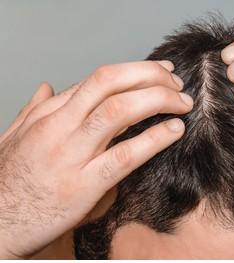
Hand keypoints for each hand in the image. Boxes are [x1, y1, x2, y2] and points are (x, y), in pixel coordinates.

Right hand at [0, 61, 192, 258]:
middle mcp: (58, 127)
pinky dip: (154, 139)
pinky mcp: (82, 186)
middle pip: (110, 83)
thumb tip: (48, 86)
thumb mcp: (14, 137)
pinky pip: (124, 155)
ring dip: (158, 101)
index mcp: (48, 114)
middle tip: (176, 83)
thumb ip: (33, 110)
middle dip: (150, 76)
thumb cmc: (9, 180)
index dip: (136, 71)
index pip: (98, 79)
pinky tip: (174, 130)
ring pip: (118, 111)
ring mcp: (70, 155)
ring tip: (182, 104)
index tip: (160, 72)